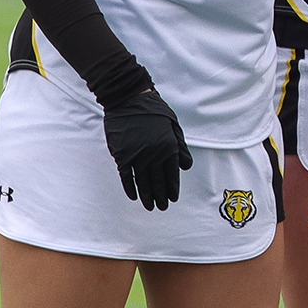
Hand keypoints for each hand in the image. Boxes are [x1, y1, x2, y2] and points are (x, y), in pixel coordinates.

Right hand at [102, 89, 192, 209]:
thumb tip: (186, 166)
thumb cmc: (154, 110)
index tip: (173, 198)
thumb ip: (180, 146)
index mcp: (169, 146)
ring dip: (147, 196)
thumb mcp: (173, 125)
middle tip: (162, 207)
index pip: (172, 173)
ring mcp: (137, 155)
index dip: (172, 187)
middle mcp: (154, 153)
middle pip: (158, 180)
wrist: (129, 99)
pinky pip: (127, 176)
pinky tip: (134, 197)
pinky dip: (130, 187)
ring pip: (143, 181)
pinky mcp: (122, 154)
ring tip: (150, 207)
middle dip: (161, 196)